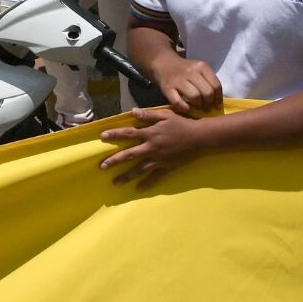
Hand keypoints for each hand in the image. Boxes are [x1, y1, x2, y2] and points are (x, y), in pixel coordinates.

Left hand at [99, 105, 214, 187]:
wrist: (200, 138)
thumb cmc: (182, 124)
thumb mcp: (165, 115)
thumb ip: (148, 115)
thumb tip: (132, 112)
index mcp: (150, 133)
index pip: (128, 134)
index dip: (114, 134)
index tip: (101, 137)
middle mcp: (152, 147)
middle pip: (130, 154)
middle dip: (115, 160)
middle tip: (101, 166)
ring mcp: (159, 159)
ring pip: (140, 169)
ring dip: (127, 176)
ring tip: (115, 183)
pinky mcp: (167, 167)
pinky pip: (155, 177)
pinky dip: (147, 183)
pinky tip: (138, 189)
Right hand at [153, 57, 222, 115]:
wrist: (164, 63)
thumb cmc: (186, 69)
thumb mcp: (199, 70)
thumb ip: (209, 82)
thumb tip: (217, 103)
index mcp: (201, 66)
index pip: (216, 86)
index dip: (218, 99)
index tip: (217, 106)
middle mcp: (190, 71)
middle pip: (207, 92)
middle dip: (209, 103)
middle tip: (207, 108)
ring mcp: (178, 79)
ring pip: (195, 97)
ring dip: (198, 105)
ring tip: (197, 107)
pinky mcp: (167, 88)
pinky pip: (179, 102)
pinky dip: (185, 108)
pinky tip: (187, 108)